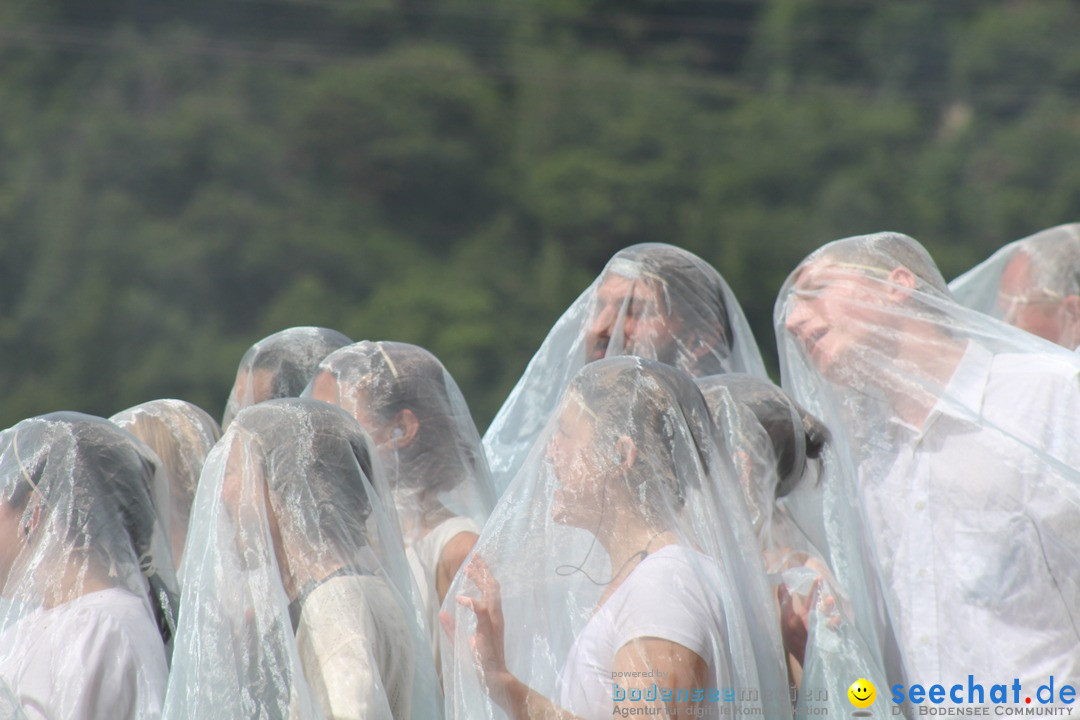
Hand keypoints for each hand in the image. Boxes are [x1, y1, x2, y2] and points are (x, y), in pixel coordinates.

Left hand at [457, 555, 511, 699]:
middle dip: (483, 569)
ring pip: (491, 593)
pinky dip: (471, 602)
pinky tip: (459, 599)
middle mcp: (496, 616)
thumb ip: (451, 627)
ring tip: (468, 568)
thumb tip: (441, 612)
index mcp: (492, 617)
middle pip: (492, 586)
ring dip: (480, 578)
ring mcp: (494, 622)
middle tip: (474, 556)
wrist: (493, 679)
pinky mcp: (489, 630)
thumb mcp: (461, 643)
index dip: (482, 575)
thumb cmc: (481, 662)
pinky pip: (482, 611)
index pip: (489, 590)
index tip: (472, 563)